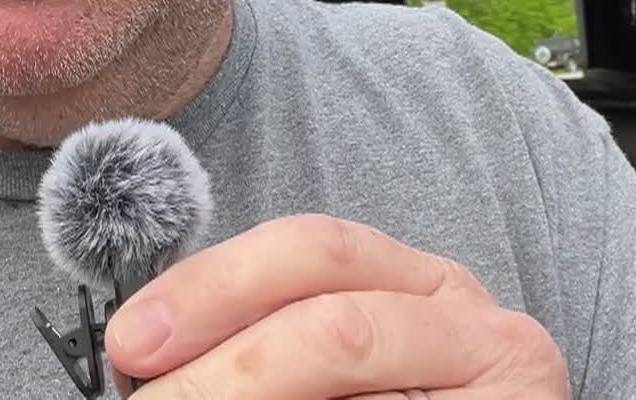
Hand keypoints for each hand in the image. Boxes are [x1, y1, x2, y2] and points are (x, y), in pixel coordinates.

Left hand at [103, 213, 568, 398]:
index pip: (311, 251)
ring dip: (251, 395)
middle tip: (151, 398)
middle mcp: (474, 321)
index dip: (211, 286)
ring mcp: (505, 379)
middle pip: (332, 315)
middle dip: (223, 357)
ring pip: (352, 366)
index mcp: (423, 286)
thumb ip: (266, 348)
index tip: (130, 340)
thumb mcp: (341, 370)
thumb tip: (152, 369)